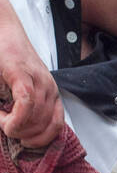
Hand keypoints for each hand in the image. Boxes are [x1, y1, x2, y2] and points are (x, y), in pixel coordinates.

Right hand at [0, 0, 62, 148]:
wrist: (2, 30)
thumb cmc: (6, 61)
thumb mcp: (18, 89)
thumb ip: (24, 108)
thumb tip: (21, 133)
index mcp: (51, 95)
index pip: (57, 128)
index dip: (41, 141)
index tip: (23, 142)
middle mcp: (50, 89)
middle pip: (45, 127)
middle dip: (25, 137)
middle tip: (7, 130)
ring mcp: (39, 80)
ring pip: (36, 119)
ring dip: (15, 128)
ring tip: (1, 120)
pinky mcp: (22, 73)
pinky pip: (26, 103)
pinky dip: (14, 118)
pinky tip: (2, 118)